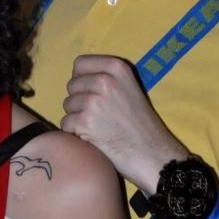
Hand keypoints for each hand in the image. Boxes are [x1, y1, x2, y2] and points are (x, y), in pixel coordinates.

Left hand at [61, 54, 188, 193]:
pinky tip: (93, 138)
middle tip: (98, 115)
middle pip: (71, 85)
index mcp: (116, 67)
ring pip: (67, 105)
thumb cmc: (141, 123)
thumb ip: (106, 77)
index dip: (81, 79)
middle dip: (79, 100)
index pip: (80, 64)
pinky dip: (75, 133)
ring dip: (76, 118)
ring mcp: (94, 101)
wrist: (153, 154)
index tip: (91, 92)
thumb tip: (76, 76)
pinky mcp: (85, 122)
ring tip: (98, 127)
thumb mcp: (129, 87)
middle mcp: (104, 80)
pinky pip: (66, 124)